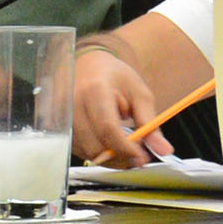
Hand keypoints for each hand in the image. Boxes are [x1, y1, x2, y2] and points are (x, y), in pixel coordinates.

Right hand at [69, 50, 164, 165]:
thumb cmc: (116, 78)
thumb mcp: (139, 94)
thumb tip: (164, 149)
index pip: (107, 128)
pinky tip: (111, 145)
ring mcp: (62, 117)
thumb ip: (150, 123)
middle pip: (95, 145)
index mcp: (95, 90)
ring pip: (87, 153)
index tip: (142, 158)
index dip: (125, 148)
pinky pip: (80, 150)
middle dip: (120, 158)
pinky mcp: (58, 127)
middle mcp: (73, 105)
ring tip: (127, 149)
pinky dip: (98, 153)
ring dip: (110, 158)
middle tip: (140, 157)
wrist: (88, 65)